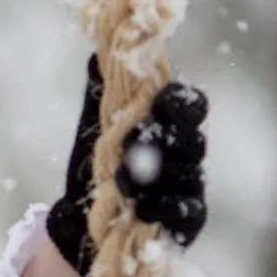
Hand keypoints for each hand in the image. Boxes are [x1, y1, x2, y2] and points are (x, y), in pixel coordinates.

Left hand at [43, 53, 208, 276]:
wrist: (82, 213)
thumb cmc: (96, 158)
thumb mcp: (94, 125)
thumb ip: (100, 93)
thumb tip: (95, 55)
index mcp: (168, 124)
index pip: (190, 106)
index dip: (180, 102)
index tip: (162, 98)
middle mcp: (184, 154)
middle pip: (194, 140)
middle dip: (168, 138)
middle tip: (137, 138)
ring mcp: (188, 187)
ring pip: (189, 175)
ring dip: (158, 176)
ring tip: (123, 178)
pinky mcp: (185, 221)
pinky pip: (187, 213)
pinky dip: (164, 209)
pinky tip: (142, 209)